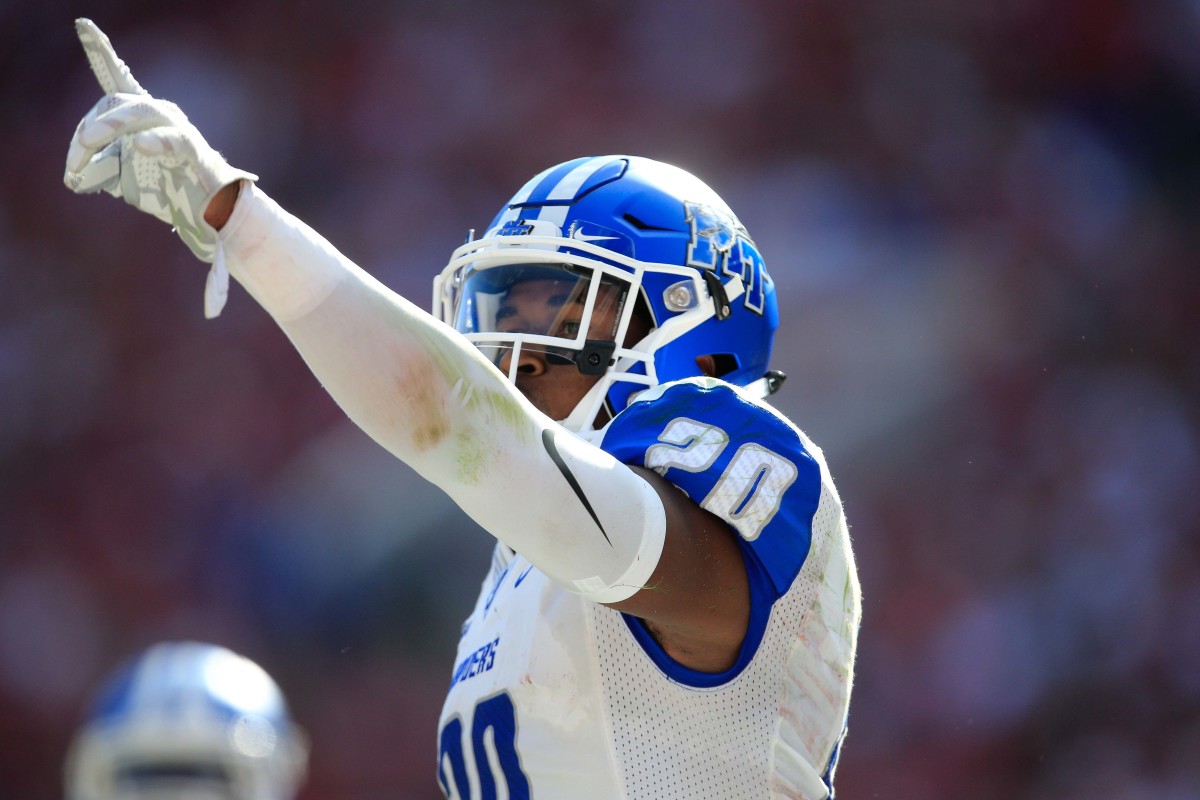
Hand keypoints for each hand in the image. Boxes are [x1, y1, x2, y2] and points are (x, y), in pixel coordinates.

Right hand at [63, 19, 256, 315]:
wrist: (209, 189)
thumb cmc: (209, 217)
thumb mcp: (213, 242)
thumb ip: (217, 272)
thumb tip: (216, 311)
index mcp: (195, 155)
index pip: (177, 141)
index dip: (163, 143)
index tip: (147, 152)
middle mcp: (173, 127)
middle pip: (137, 117)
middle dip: (108, 134)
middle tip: (85, 158)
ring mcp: (153, 117)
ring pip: (111, 113)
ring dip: (88, 137)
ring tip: (79, 171)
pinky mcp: (135, 112)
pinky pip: (115, 76)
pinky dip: (100, 51)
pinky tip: (84, 26)